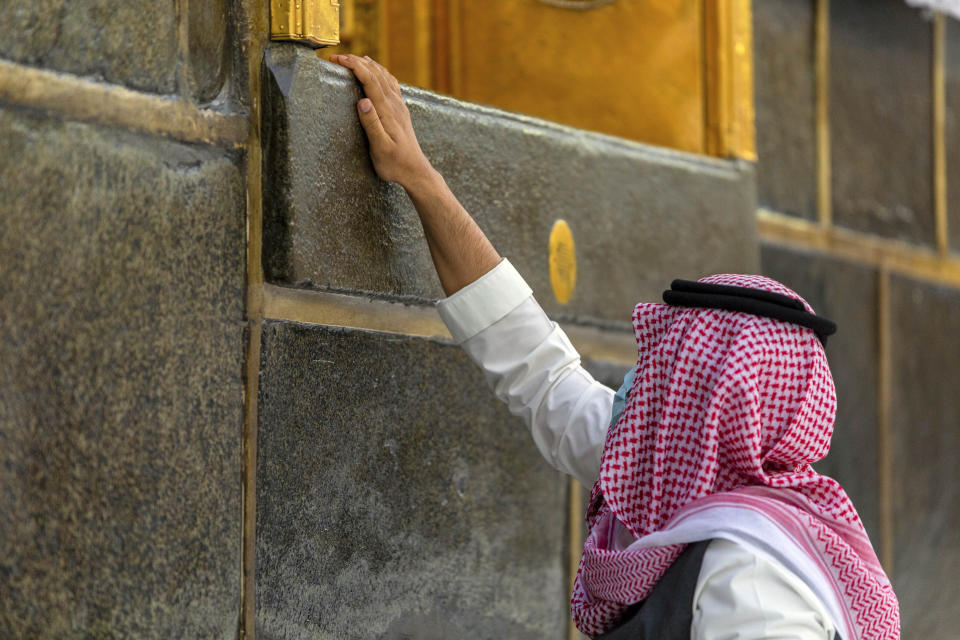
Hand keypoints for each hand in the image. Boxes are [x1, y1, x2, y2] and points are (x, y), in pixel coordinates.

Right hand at [331, 54, 434, 188]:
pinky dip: (380, 72)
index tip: (337, 59)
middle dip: (356, 61)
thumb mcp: (380, 148)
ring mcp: (399, 106)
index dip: (353, 66)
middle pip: (376, 73)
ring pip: (384, 76)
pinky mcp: (401, 110)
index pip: (369, 80)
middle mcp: (394, 104)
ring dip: (368, 64)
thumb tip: (362, 101)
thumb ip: (372, 124)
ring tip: (353, 58)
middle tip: (337, 57)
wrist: (415, 171)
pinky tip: (376, 71)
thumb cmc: (395, 163)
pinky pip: (391, 84)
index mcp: (387, 111)